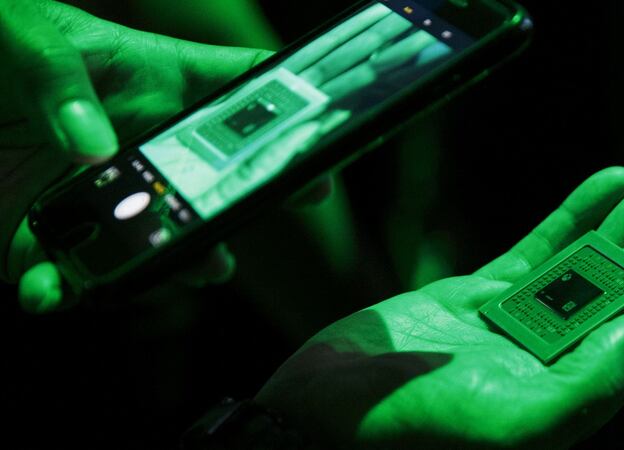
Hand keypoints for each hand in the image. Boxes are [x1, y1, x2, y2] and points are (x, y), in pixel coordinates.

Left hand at [0, 0, 272, 310]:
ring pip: (157, 244)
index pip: (234, 95)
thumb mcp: (24, 30)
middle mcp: (134, 145)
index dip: (284, 125)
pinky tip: (49, 289)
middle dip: (243, 209)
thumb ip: (56, 75)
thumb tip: (91, 145)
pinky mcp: (43, 236)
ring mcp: (97, 197)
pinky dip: (59, 291)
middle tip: (264, 216)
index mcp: (148, 83)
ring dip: (176, 265)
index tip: (317, 160)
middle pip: (210, 183)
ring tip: (193, 267)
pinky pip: (64, 276)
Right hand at [256, 121, 623, 448]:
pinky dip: (580, 211)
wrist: (323, 413)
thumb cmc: (403, 432)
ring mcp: (528, 318)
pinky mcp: (485, 297)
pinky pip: (546, 247)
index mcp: (584, 378)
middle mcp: (568, 347)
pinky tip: (614, 178)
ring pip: (606, 250)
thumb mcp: (504, 423)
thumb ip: (587, 386)